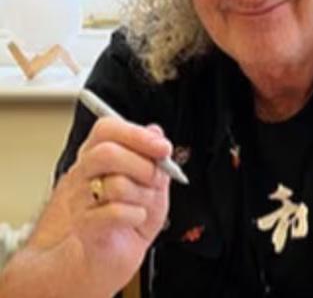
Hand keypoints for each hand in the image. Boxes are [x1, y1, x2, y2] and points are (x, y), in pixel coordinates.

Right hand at [29, 118, 171, 297]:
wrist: (113, 253)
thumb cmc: (131, 212)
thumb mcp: (151, 178)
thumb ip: (152, 154)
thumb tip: (156, 132)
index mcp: (98, 153)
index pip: (107, 128)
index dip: (136, 134)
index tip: (162, 147)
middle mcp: (84, 172)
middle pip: (106, 153)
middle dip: (142, 165)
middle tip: (156, 178)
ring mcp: (81, 199)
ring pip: (116, 184)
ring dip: (143, 194)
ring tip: (145, 202)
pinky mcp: (85, 225)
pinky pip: (116, 212)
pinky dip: (136, 215)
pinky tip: (136, 217)